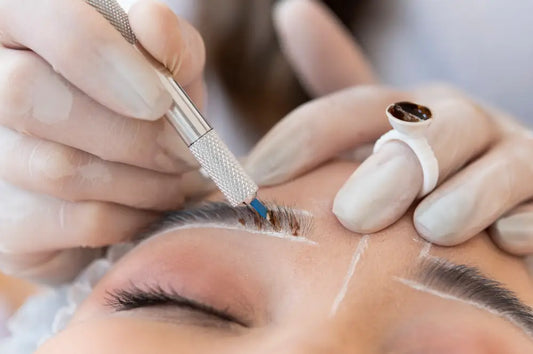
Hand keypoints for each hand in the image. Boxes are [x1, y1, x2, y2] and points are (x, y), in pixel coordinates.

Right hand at [0, 0, 205, 283]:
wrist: (119, 174)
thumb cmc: (140, 109)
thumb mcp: (165, 69)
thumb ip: (168, 43)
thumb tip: (153, 25)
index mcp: (23, 24)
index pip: (43, 18)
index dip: (102, 57)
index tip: (160, 100)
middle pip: (30, 96)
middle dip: (133, 134)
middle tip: (185, 151)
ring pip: (59, 168)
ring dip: (143, 182)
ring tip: (176, 178)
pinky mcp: (8, 221)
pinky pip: (78, 221)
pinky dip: (132, 218)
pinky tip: (152, 207)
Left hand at [245, 0, 532, 254]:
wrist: (488, 206)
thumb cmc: (416, 177)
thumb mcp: (375, 132)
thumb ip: (336, 97)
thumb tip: (293, 9)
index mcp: (409, 108)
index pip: (353, 108)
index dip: (306, 138)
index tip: (260, 175)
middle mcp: (460, 122)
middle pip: (426, 131)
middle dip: (392, 169)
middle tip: (352, 216)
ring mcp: (509, 158)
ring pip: (496, 165)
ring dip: (465, 193)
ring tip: (432, 227)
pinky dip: (526, 220)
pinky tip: (507, 241)